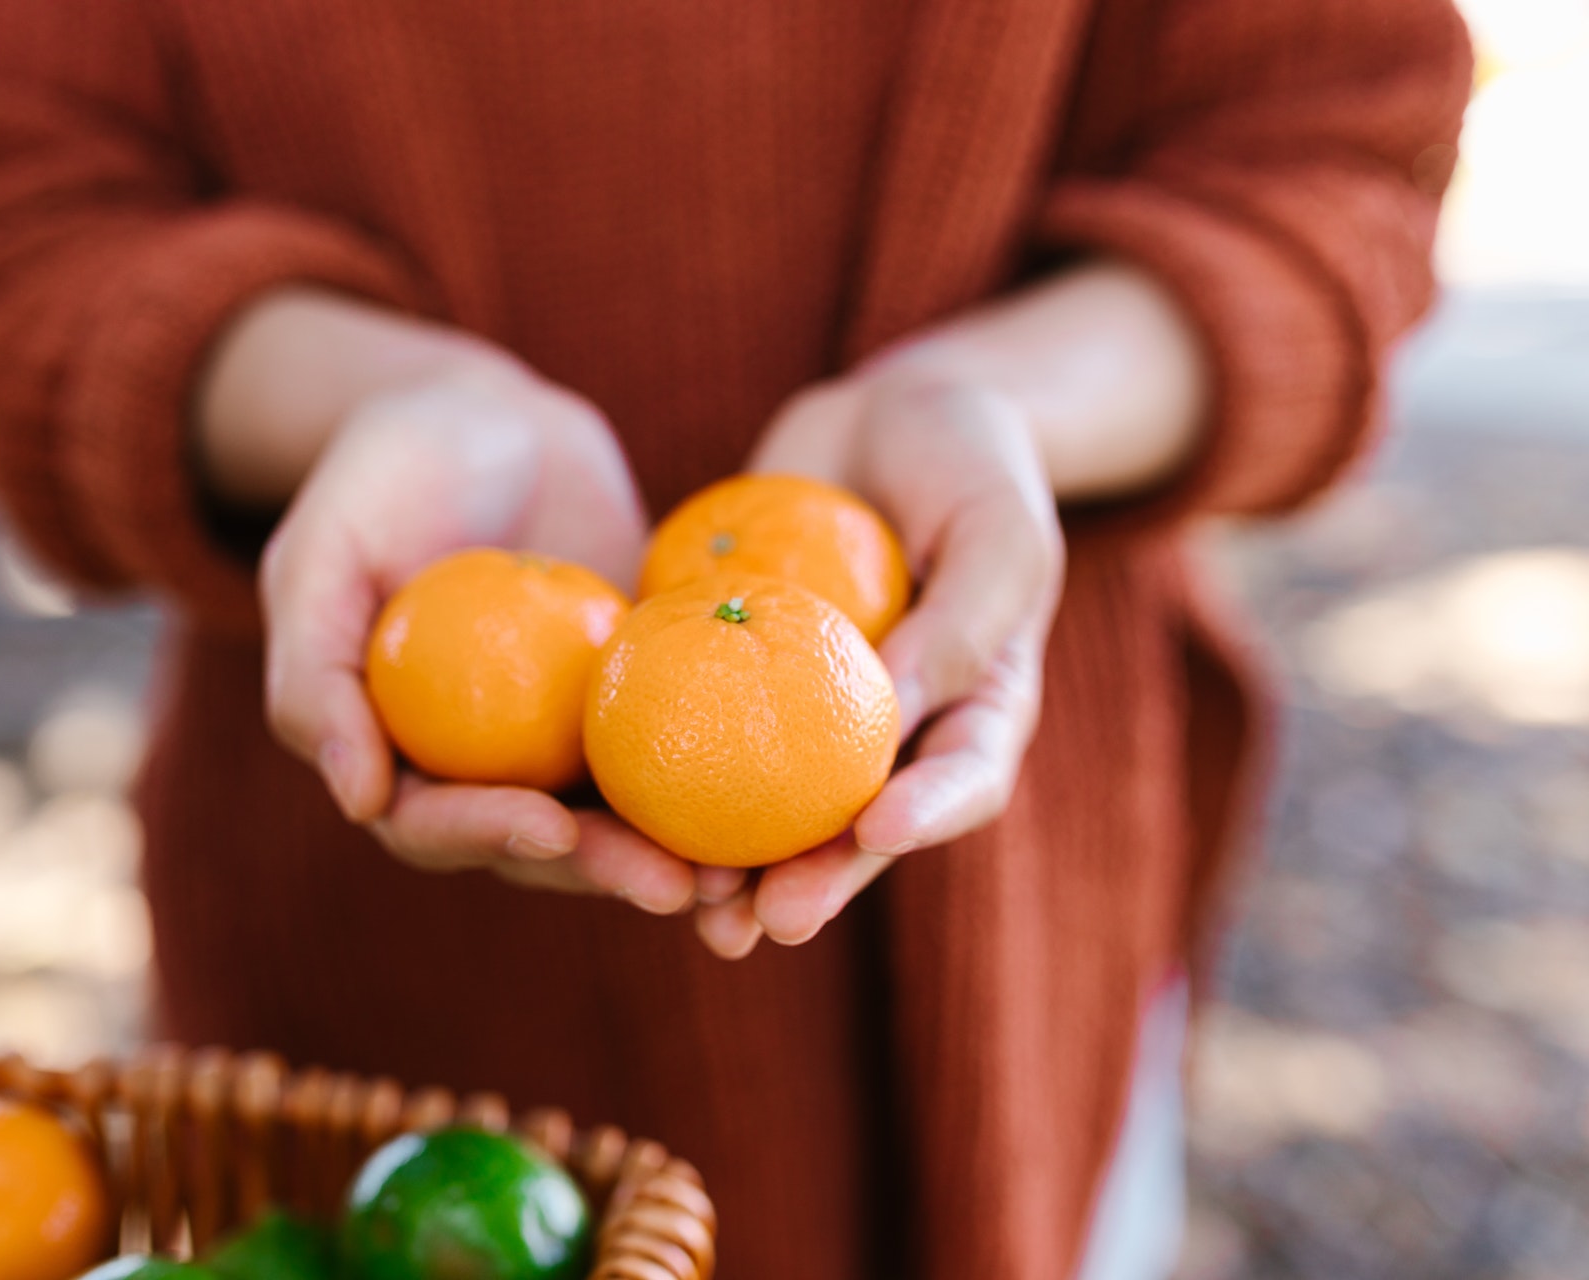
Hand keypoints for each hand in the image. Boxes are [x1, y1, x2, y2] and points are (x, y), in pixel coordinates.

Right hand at [258, 361, 698, 913]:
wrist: (485, 419)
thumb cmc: (380, 478)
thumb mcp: (321, 553)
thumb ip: (315, 673)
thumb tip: (358, 801)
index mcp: (398, 756)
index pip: (434, 824)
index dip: (487, 836)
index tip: (551, 827)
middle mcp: (485, 767)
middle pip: (543, 844)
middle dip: (607, 873)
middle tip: (677, 887)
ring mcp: (567, 739)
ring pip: (622, 816)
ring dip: (680, 856)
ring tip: (745, 876)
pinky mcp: (643, 697)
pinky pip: (688, 741)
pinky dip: (731, 778)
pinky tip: (790, 794)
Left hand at [694, 365, 1064, 957]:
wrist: (886, 418)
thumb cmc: (968, 462)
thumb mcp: (994, 523)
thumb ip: (962, 617)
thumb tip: (891, 707)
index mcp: (977, 708)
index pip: (964, 780)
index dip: (926, 816)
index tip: (878, 831)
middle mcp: (895, 732)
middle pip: (858, 828)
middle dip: (813, 881)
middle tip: (766, 921)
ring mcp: (810, 712)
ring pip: (773, 806)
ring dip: (733, 865)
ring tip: (694, 907)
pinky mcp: (737, 677)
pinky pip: (700, 728)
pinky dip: (664, 777)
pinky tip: (618, 810)